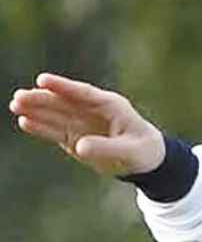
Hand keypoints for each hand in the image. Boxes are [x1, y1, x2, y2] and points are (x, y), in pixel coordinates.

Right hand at [10, 72, 165, 176]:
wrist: (146, 161)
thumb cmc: (143, 151)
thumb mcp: (129, 152)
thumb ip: (106, 148)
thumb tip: (78, 146)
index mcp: (111, 105)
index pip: (84, 93)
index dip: (63, 86)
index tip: (42, 80)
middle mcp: (92, 111)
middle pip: (64, 102)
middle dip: (42, 99)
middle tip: (19, 96)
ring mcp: (82, 123)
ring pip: (55, 114)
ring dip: (36, 110)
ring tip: (15, 105)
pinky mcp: (74, 137)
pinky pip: (55, 130)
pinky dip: (41, 127)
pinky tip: (25, 122)